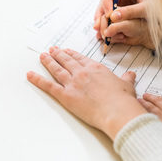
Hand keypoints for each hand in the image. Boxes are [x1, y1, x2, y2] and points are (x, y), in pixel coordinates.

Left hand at [27, 47, 146, 139]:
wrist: (116, 110)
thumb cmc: (123, 99)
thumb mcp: (127, 85)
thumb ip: (127, 78)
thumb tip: (131, 74)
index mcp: (96, 68)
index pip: (81, 58)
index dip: (72, 54)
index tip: (66, 51)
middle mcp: (82, 72)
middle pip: (67, 60)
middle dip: (58, 54)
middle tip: (51, 50)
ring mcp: (73, 83)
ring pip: (56, 69)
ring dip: (48, 61)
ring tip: (42, 56)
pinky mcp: (65, 95)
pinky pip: (48, 85)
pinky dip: (37, 79)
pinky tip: (30, 75)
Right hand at [93, 0, 153, 49]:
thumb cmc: (160, 5)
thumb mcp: (146, 8)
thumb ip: (131, 11)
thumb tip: (114, 16)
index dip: (107, 1)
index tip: (108, 14)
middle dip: (101, 10)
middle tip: (98, 24)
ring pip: (105, 5)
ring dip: (101, 17)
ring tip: (98, 29)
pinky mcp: (121, 6)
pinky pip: (109, 12)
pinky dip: (106, 20)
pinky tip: (102, 29)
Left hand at [138, 94, 161, 137]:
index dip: (156, 98)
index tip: (152, 96)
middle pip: (155, 103)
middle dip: (147, 99)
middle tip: (142, 97)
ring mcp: (161, 120)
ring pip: (150, 110)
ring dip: (143, 106)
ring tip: (137, 103)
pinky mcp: (158, 128)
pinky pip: (148, 121)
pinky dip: (143, 117)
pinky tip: (137, 116)